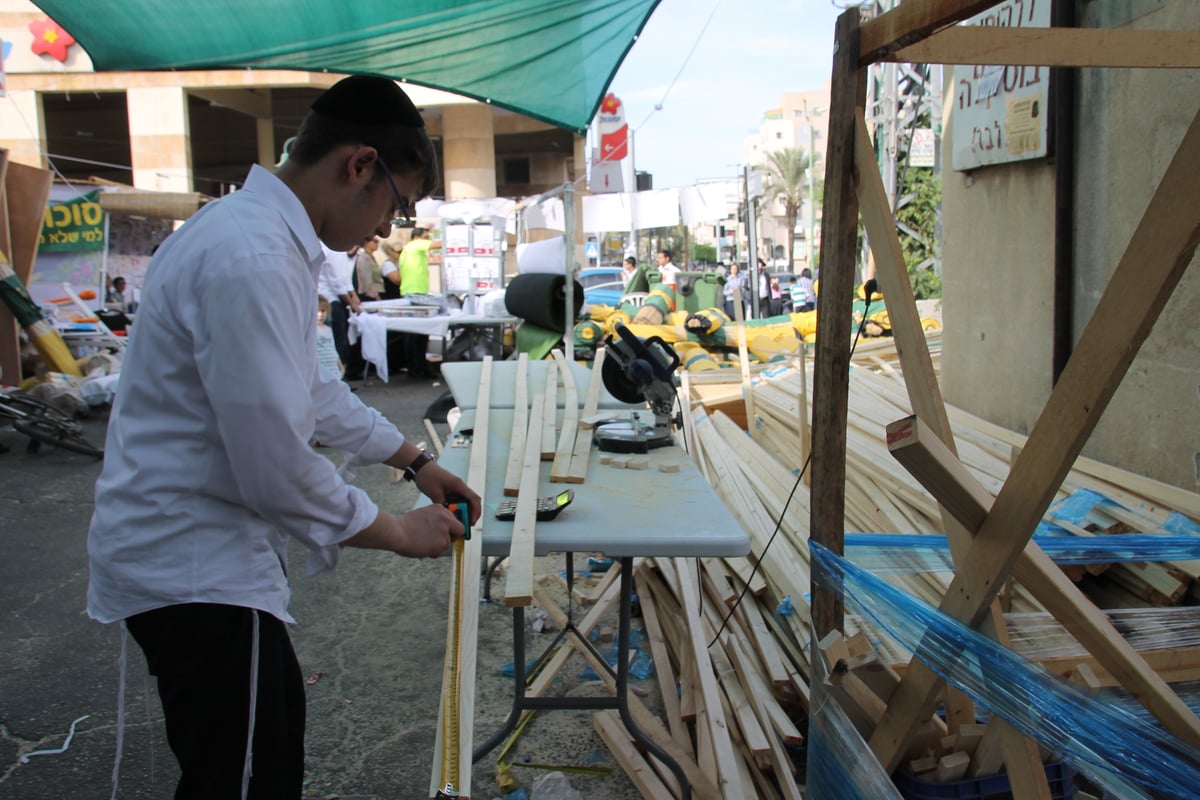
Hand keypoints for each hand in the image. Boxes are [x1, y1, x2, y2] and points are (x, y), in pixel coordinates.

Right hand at [344, 505, 463, 557]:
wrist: (396, 531)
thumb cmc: (405, 525)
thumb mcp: (424, 515)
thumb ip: (436, 521)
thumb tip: (444, 531)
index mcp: (440, 509)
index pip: (455, 519)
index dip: (452, 528)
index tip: (449, 533)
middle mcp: (445, 518)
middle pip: (459, 530)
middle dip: (452, 537)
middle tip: (439, 541)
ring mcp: (445, 531)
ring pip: (448, 543)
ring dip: (438, 547)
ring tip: (423, 544)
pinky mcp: (442, 543)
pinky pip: (440, 552)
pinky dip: (432, 553)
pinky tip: (422, 548)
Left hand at [414, 463, 481, 526]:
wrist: (420, 466)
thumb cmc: (428, 476)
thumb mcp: (434, 492)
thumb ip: (442, 504)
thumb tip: (447, 516)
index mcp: (459, 485)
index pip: (474, 498)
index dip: (476, 511)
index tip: (472, 521)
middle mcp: (460, 486)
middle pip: (472, 501)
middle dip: (472, 513)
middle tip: (468, 524)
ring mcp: (455, 488)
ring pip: (466, 501)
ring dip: (466, 511)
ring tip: (461, 522)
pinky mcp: (450, 490)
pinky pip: (458, 500)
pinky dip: (458, 508)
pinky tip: (453, 516)